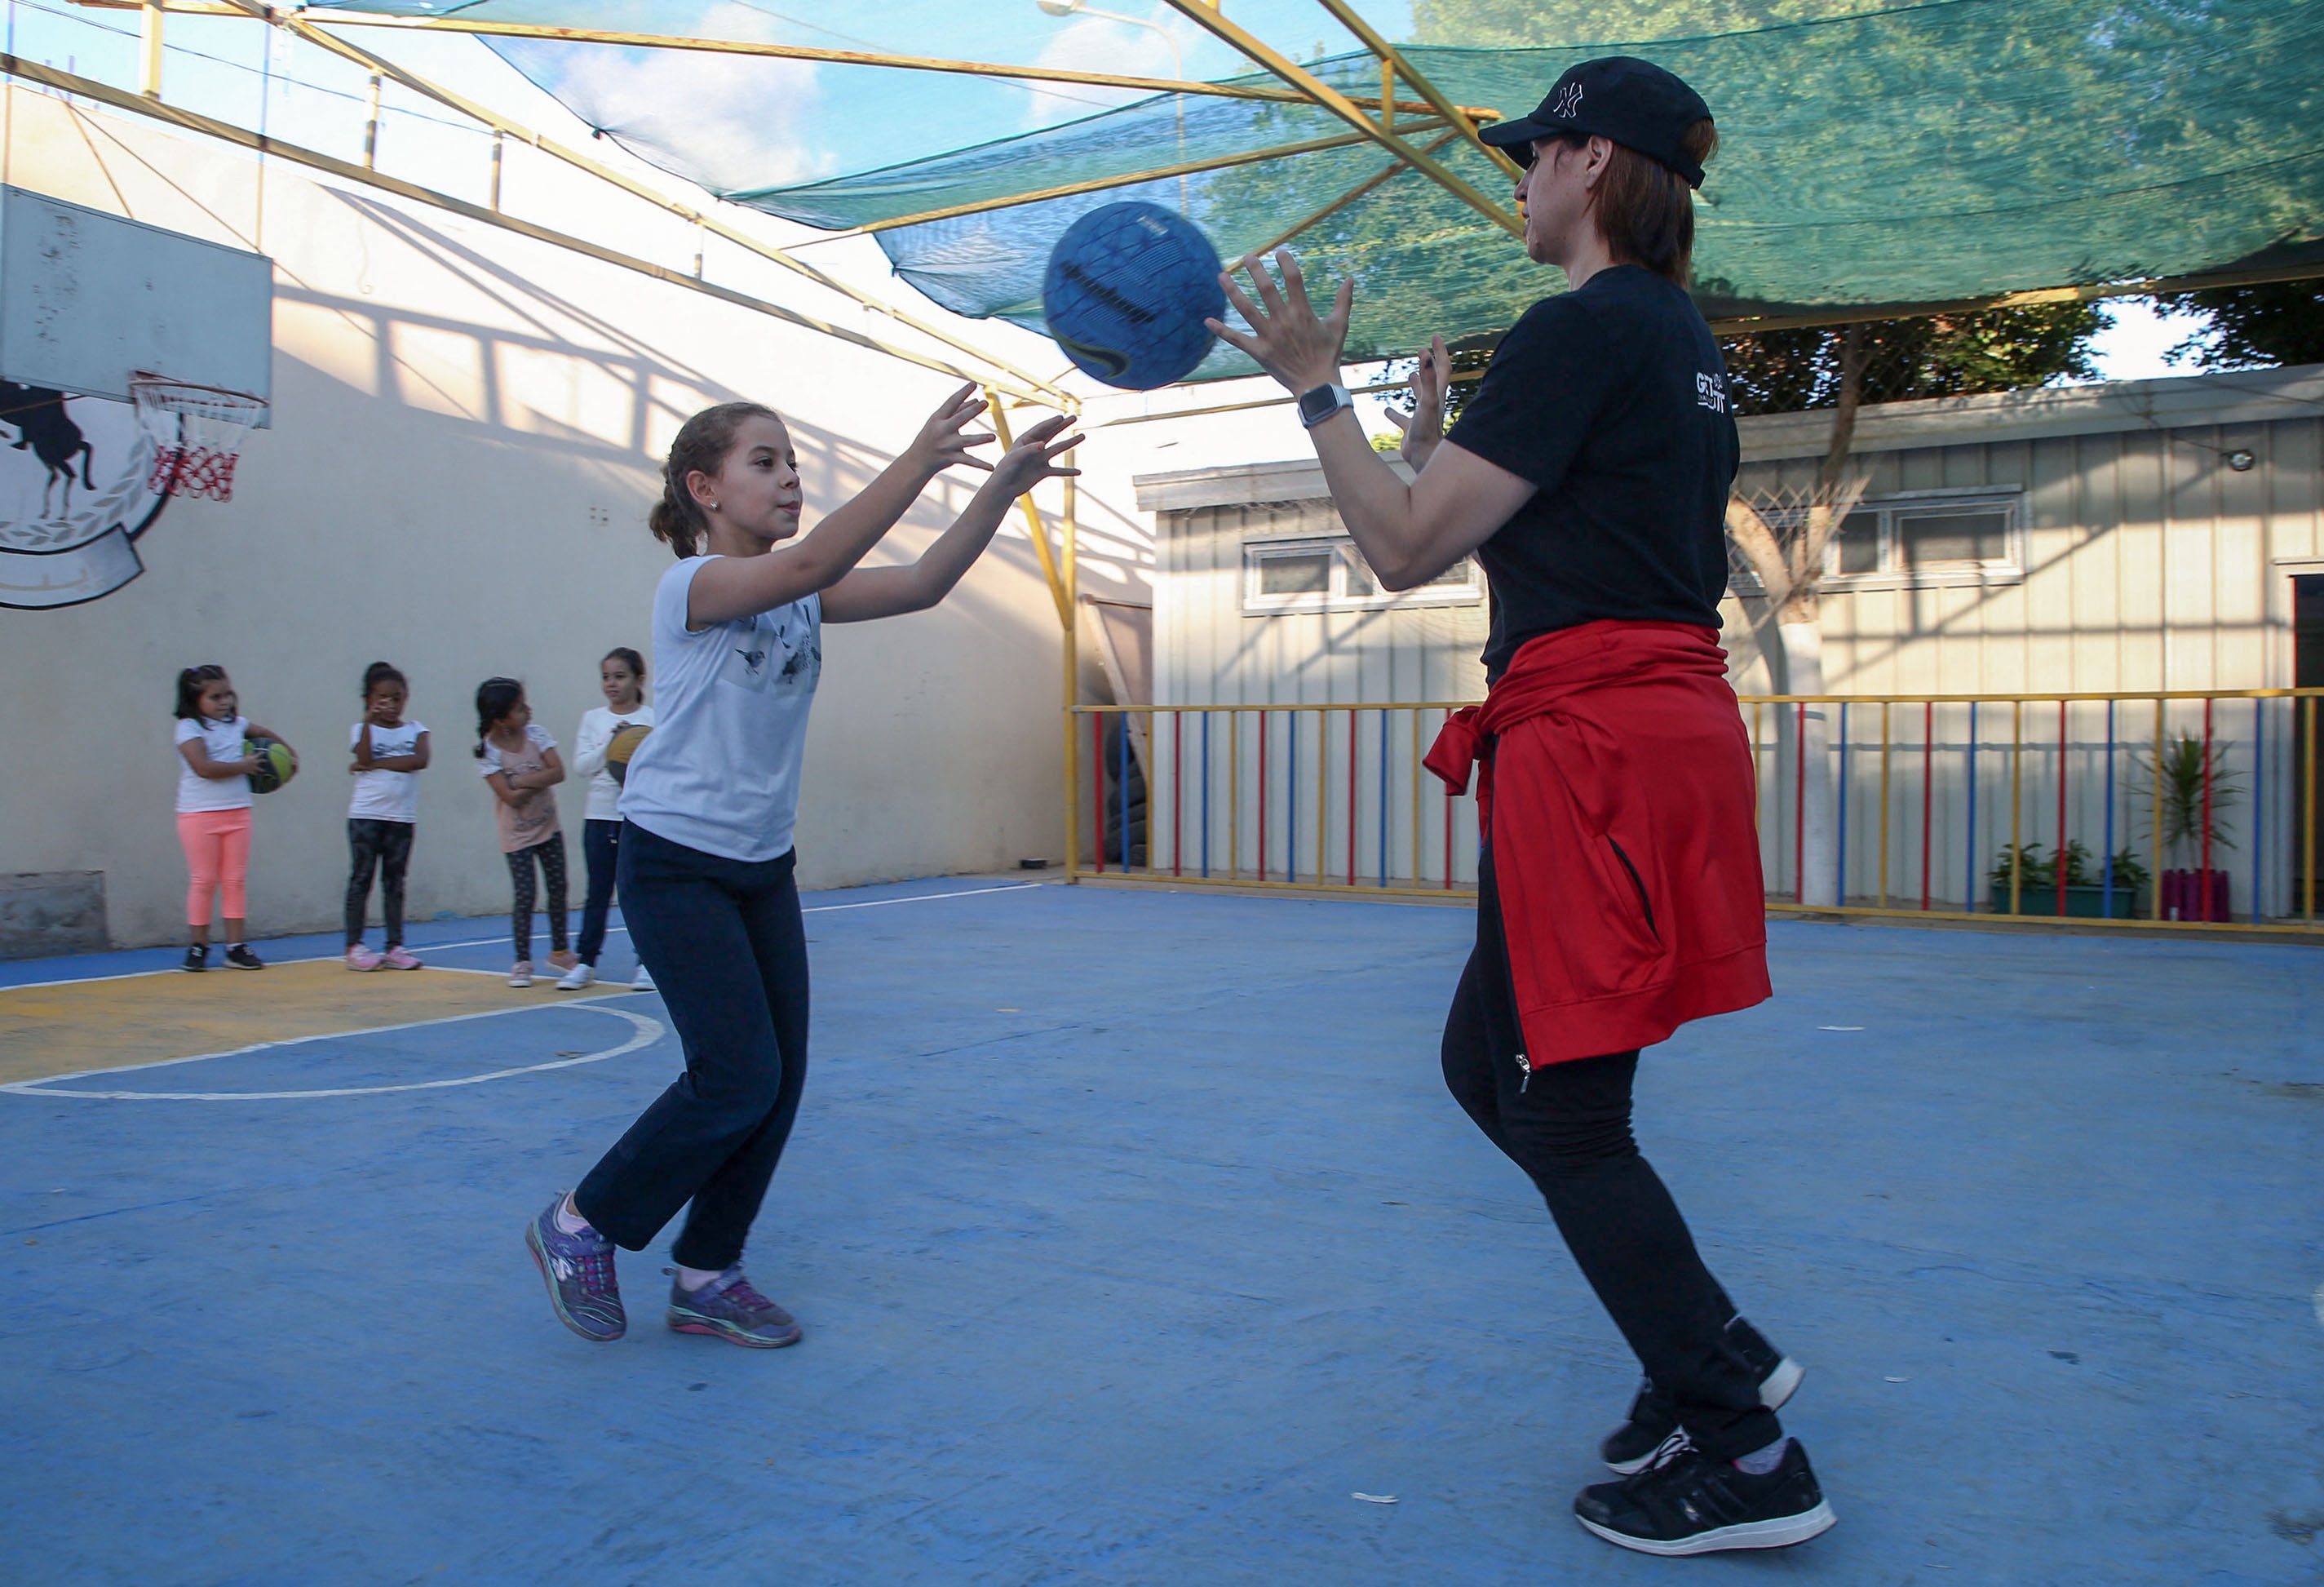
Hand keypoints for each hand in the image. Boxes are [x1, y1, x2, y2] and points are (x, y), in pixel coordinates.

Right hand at [906, 382, 997, 475]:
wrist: (918, 461)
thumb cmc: (931, 436)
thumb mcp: (940, 422)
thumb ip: (958, 411)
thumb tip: (976, 400)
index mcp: (938, 418)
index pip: (951, 402)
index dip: (963, 393)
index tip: (974, 384)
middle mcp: (942, 430)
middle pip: (960, 418)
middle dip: (972, 411)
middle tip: (985, 403)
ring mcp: (947, 445)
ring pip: (967, 441)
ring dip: (980, 439)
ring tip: (993, 437)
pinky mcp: (951, 458)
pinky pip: (969, 461)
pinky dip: (980, 465)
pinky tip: (991, 467)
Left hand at [984, 414, 1081, 498]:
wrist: (1003, 488)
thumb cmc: (1005, 471)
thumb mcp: (1015, 458)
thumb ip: (1029, 450)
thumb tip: (1043, 444)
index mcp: (1025, 440)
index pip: (1041, 428)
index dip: (1051, 422)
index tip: (1062, 417)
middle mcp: (1034, 447)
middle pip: (1051, 434)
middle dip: (1063, 426)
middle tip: (1074, 417)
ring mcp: (1039, 459)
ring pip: (1058, 449)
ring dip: (1070, 442)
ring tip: (1083, 436)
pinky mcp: (1043, 472)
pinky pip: (1058, 470)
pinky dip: (1068, 471)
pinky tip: (1079, 472)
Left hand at [1205, 248, 1352, 395]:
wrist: (1316, 385)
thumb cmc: (1328, 354)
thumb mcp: (1339, 325)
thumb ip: (1343, 301)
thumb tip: (1350, 279)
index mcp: (1303, 312)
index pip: (1293, 280)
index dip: (1286, 262)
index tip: (1279, 251)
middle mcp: (1284, 322)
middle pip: (1266, 290)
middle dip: (1256, 270)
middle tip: (1247, 257)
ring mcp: (1269, 337)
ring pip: (1247, 310)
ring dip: (1233, 292)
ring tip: (1221, 276)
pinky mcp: (1259, 352)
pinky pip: (1237, 339)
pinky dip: (1221, 331)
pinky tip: (1207, 320)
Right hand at [1380, 334, 1449, 466]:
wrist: (1424, 459)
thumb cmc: (1427, 431)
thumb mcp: (1427, 401)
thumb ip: (1428, 378)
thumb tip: (1426, 354)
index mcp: (1437, 394)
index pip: (1442, 367)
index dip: (1440, 350)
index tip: (1434, 336)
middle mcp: (1432, 404)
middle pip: (1433, 379)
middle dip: (1429, 363)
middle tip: (1422, 350)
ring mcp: (1422, 417)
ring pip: (1419, 397)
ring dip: (1416, 384)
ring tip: (1410, 374)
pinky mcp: (1412, 430)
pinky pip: (1402, 419)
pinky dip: (1394, 413)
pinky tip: (1386, 410)